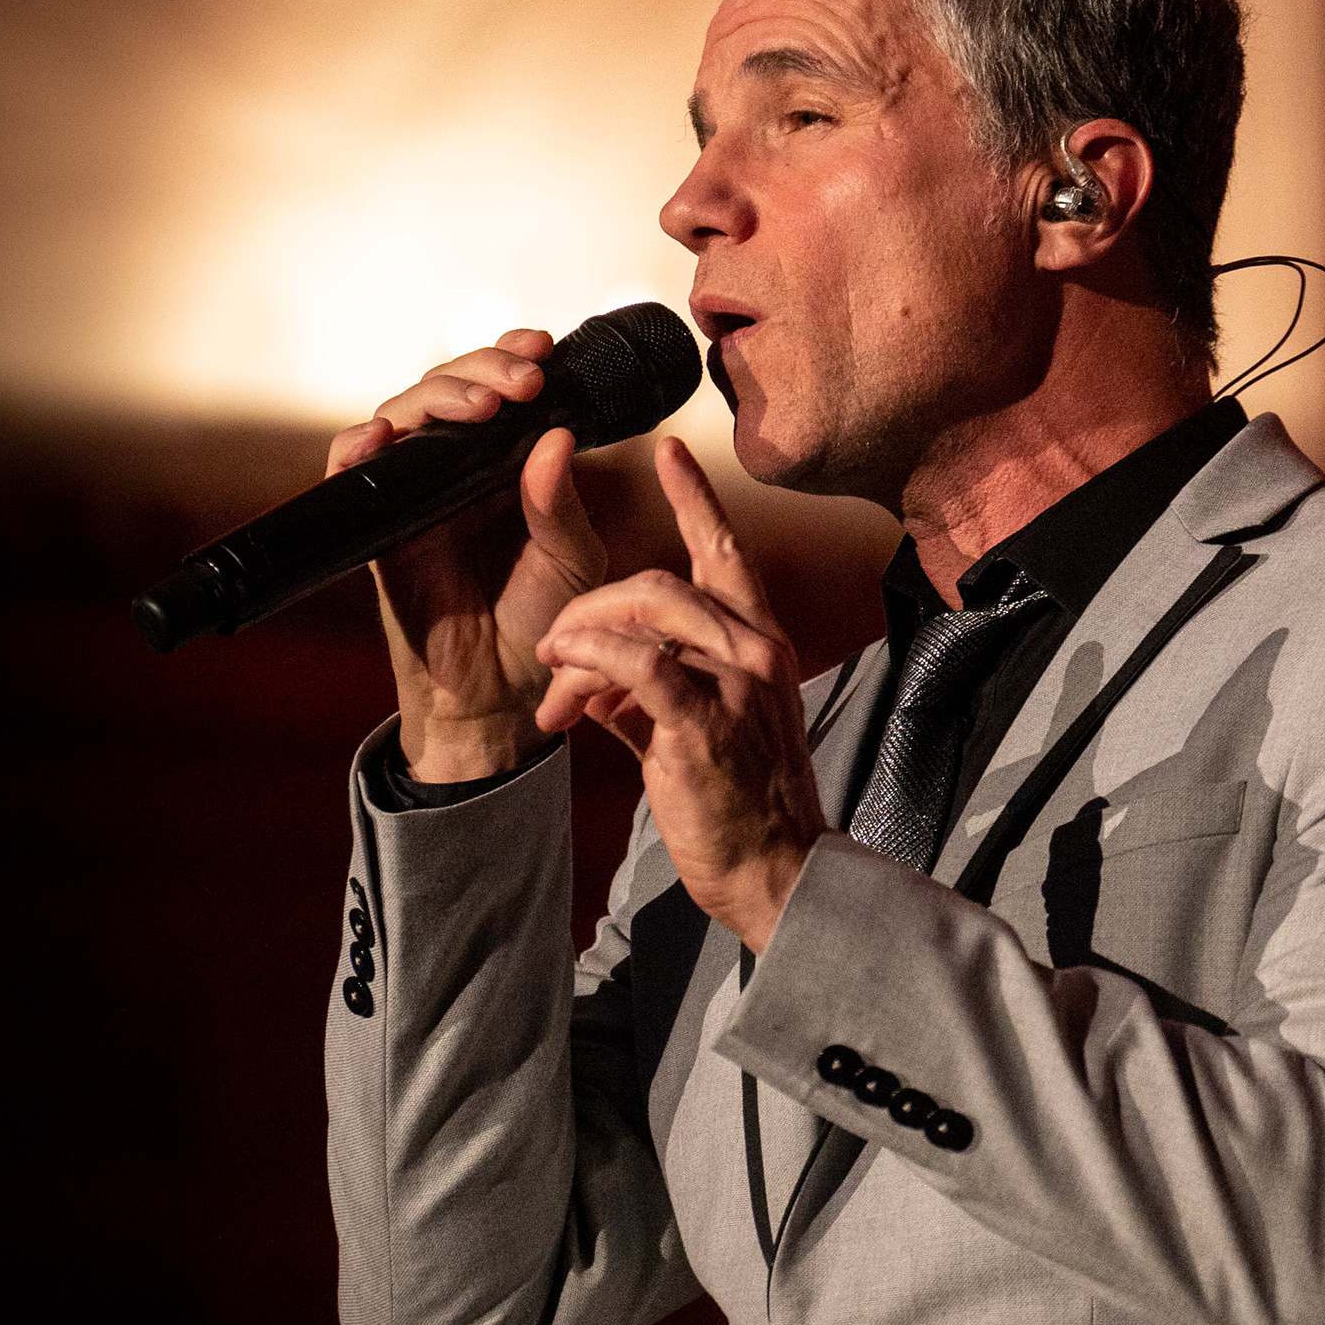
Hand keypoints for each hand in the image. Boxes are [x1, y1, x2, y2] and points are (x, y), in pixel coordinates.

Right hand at [327, 329, 607, 781]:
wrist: (497, 695)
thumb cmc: (541, 625)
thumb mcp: (572, 560)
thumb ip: (562, 504)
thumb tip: (554, 438)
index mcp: (505, 462)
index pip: (499, 389)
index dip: (511, 356)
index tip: (543, 348)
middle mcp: (455, 468)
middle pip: (448, 387)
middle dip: (484, 369)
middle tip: (524, 379)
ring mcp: (413, 493)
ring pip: (403, 414)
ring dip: (437, 397)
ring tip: (480, 406)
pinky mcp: (377, 527)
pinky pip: (351, 474)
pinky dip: (357, 447)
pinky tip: (381, 437)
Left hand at [534, 439, 827, 951]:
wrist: (772, 872)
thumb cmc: (735, 806)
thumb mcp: (692, 730)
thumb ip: (644, 690)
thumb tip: (591, 674)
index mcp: (757, 645)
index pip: (726, 553)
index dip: (695, 500)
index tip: (668, 452)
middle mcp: (754, 651)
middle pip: (660, 582)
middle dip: (590, 608)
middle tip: (553, 649)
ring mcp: (733, 684)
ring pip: (645, 612)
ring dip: (581, 636)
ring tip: (553, 683)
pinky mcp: (703, 722)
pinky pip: (637, 663)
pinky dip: (591, 659)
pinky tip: (564, 678)